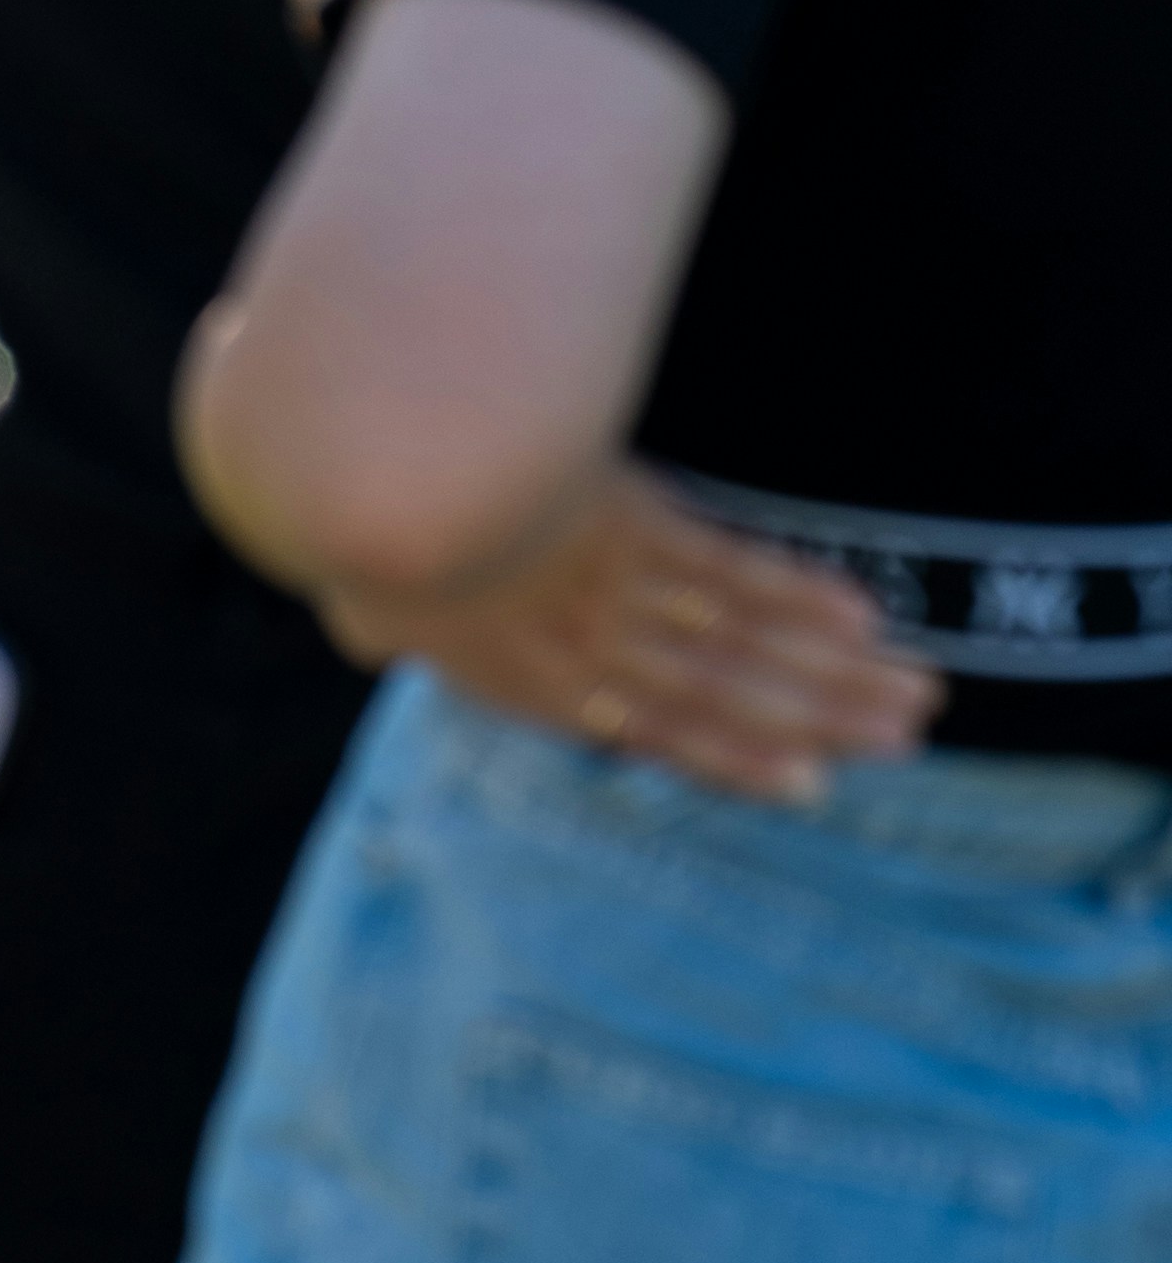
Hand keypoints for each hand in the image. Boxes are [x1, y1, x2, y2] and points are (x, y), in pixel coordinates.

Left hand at [322, 464, 937, 805]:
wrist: (372, 477)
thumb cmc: (350, 529)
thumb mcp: (365, 600)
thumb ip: (383, 628)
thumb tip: (365, 630)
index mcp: (536, 682)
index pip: (658, 733)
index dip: (740, 761)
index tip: (812, 785)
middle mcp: (596, 652)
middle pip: (728, 696)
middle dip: (821, 719)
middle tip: (904, 739)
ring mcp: (621, 591)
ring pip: (746, 643)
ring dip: (834, 669)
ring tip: (911, 690)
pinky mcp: (634, 523)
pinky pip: (729, 569)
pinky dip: (795, 593)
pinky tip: (856, 609)